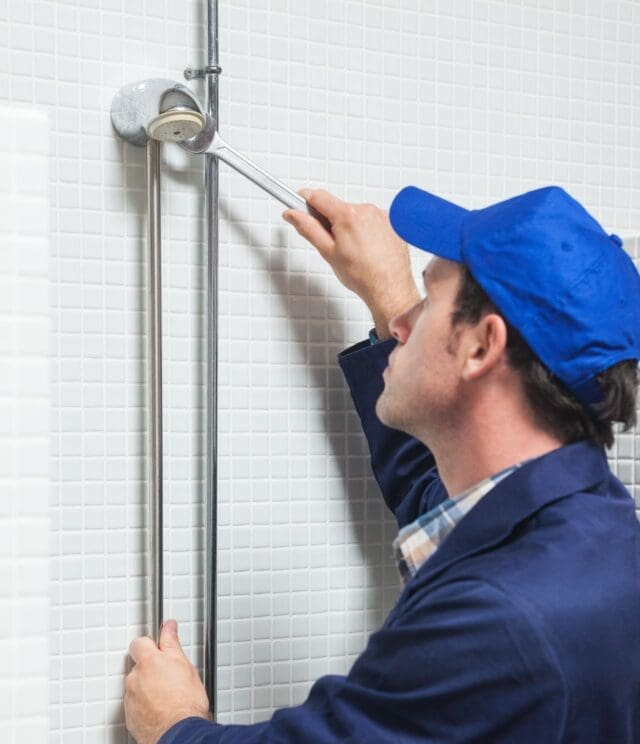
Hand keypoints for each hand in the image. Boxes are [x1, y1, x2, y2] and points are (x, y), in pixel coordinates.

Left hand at [124, 620, 210, 743]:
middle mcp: (135, 679)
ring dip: (147, 687)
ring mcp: (131, 699)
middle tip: (169, 676)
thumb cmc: (185, 704)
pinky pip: (135, 704)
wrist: (179, 734)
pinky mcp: (130, 716)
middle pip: (138, 666)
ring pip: (137, 686)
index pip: (140, 643)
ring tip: (167, 695)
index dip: (150, 645)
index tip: (159, 647)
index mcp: (149, 662)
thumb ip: (172, 644)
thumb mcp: (185, 666)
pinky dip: (145, 704)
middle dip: (150, 668)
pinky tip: (161, 708)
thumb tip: (169, 627)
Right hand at [283, 189, 419, 338]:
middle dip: (330, 221)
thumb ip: (308, 229)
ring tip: (354, 251)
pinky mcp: (393, 223)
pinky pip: (372, 221)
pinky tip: (368, 249)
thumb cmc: (363, 276)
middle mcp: (367, 210)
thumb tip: (293, 215)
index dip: (304, 200)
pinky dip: (367, 231)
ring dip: (350, 227)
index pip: (318, 196)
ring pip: (355, 215)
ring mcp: (382, 215)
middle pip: (338, 207)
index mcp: (348, 215)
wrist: (390, 288)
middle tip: (332, 245)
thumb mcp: (328, 252)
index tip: (298, 204)